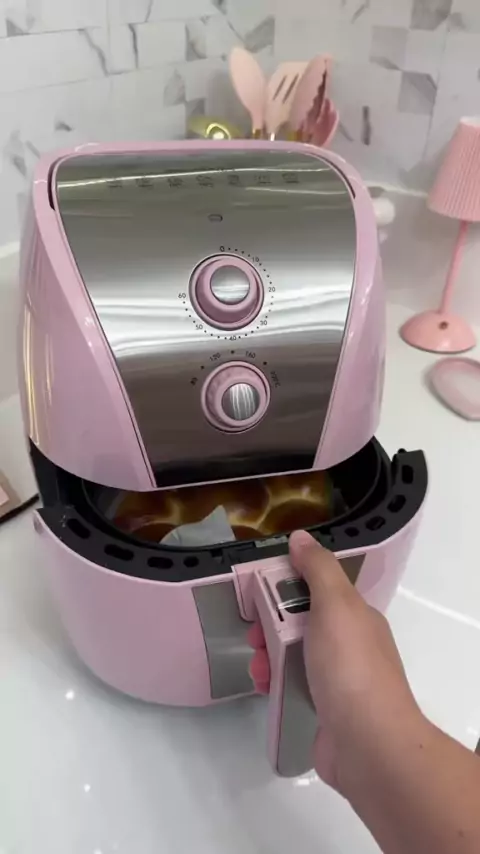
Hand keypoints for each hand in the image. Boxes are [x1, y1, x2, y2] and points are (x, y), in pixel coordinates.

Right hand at [249, 531, 421, 792]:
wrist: (368, 744)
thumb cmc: (350, 668)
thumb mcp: (335, 606)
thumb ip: (318, 569)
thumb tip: (300, 537)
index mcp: (356, 616)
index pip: (318, 588)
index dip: (287, 584)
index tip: (259, 589)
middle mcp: (350, 644)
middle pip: (302, 621)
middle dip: (271, 623)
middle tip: (253, 633)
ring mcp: (338, 679)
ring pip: (294, 654)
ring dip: (268, 654)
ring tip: (255, 665)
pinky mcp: (324, 709)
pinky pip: (292, 685)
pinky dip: (274, 681)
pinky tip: (262, 686)